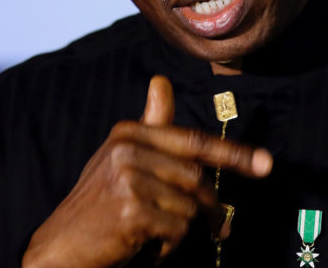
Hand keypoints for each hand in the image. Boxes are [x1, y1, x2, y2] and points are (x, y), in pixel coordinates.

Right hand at [21, 75, 272, 267]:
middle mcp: (127, 148)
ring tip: (154, 236)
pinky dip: (168, 247)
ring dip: (180, 231)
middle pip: (196, 178)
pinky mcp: (132, 208)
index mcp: (129, 133)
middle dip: (211, 209)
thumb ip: (150, 125)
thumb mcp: (122, 159)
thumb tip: (161, 81)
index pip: (192, 140)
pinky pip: (177, 230)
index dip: (233, 154)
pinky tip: (144, 247)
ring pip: (189, 207)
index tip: (266, 164)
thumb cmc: (99, 205)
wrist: (62, 246)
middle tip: (220, 228)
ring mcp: (128, 177)